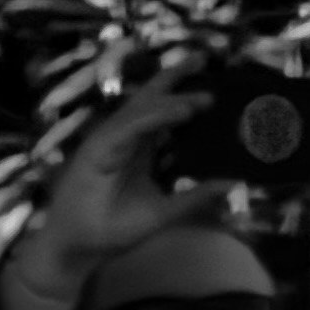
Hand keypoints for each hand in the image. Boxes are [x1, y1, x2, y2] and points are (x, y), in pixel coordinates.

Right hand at [0, 82, 223, 309]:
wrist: (78, 251)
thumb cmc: (113, 230)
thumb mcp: (164, 212)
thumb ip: (194, 197)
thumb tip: (232, 182)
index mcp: (141, 148)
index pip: (166, 115)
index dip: (189, 98)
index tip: (219, 90)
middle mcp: (127, 138)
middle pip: (152, 98)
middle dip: (177, 77)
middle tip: (205, 58)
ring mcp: (111, 140)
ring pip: (143, 108)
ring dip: (173, 98)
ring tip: (204, 96)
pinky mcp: (98, 148)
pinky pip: (130, 126)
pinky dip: (155, 117)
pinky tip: (180, 112)